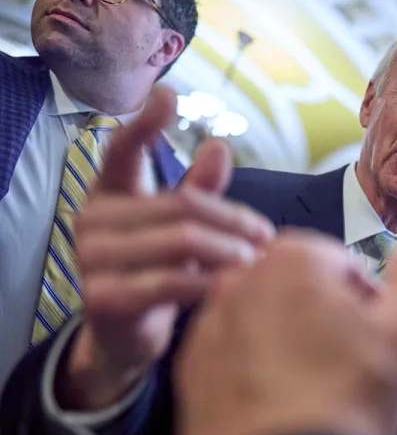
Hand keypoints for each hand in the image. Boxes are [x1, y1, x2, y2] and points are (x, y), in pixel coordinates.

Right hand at [61, 86, 274, 410]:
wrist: (122, 339)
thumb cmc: (155, 273)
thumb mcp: (176, 230)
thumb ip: (197, 191)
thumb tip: (219, 146)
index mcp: (108, 194)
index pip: (122, 150)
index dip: (145, 122)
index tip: (169, 94)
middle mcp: (93, 220)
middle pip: (182, 204)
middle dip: (234, 221)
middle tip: (265, 237)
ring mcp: (93, 259)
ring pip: (182, 240)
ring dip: (229, 252)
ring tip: (256, 263)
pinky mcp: (106, 296)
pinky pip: (172, 281)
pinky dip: (211, 283)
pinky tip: (233, 286)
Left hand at [173, 231, 396, 434]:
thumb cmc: (348, 401)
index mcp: (296, 260)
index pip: (341, 262)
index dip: (364, 297)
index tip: (369, 331)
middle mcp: (243, 279)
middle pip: (296, 284)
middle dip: (321, 311)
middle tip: (342, 357)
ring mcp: (210, 322)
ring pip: (261, 315)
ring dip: (285, 335)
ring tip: (308, 379)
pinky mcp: (192, 363)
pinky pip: (231, 349)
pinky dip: (252, 363)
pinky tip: (276, 394)